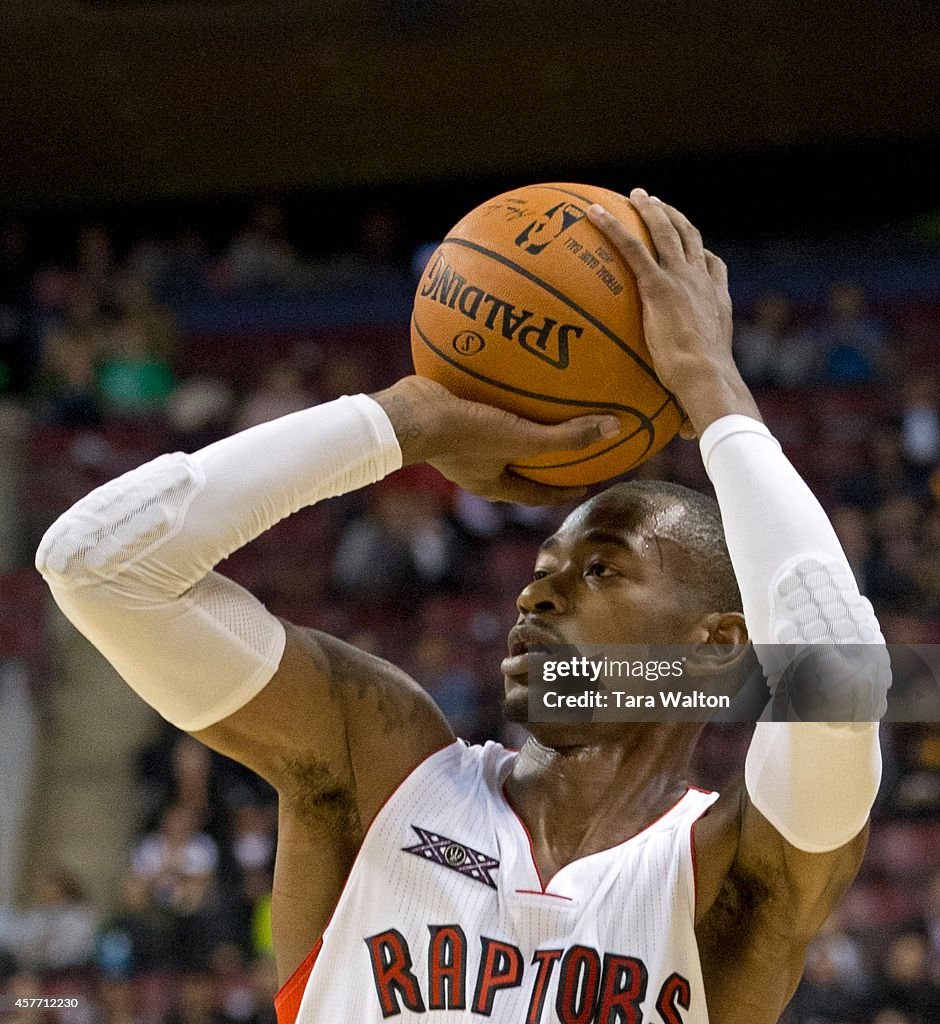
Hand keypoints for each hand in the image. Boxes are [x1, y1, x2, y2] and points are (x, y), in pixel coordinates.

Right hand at [372, 376, 620, 504]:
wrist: (407, 415)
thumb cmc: (464, 435)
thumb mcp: (522, 439)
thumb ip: (567, 438)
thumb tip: (616, 429)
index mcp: (493, 484)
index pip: (537, 495)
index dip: (563, 491)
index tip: (585, 483)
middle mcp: (477, 467)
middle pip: (518, 466)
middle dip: (543, 458)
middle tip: (570, 445)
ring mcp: (459, 441)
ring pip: (499, 433)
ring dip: (520, 423)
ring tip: (542, 404)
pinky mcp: (448, 414)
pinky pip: (481, 403)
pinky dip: (498, 391)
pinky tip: (511, 367)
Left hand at [587, 189, 759, 435]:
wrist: (707, 381)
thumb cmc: (708, 395)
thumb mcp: (700, 391)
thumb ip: (689, 403)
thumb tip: (685, 435)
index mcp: (716, 304)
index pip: (713, 268)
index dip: (703, 252)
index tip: (693, 242)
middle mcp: (703, 285)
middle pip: (691, 239)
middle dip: (674, 218)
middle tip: (655, 204)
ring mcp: (682, 281)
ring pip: (666, 232)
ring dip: (650, 210)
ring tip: (634, 196)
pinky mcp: (659, 286)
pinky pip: (632, 248)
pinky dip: (612, 227)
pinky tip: (591, 215)